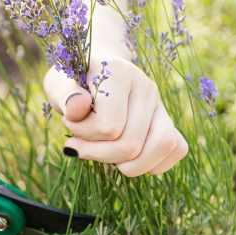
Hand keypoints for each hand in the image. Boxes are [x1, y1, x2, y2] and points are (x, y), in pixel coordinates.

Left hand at [43, 57, 187, 175]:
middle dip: (98, 154)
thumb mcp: (58, 83)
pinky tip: (126, 158)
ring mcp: (160, 104)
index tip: (68, 122)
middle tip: (78, 145)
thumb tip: (77, 108)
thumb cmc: (72, 80)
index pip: (108, 127)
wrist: (95, 69)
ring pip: (162, 146)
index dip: (83, 134)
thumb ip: (64, 96)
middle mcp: (146, 87)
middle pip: (132, 144)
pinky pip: (177, 148)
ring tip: (106, 156)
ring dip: (129, 165)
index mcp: (118, 73)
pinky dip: (152, 163)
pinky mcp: (169, 119)